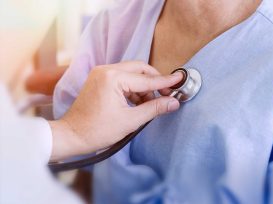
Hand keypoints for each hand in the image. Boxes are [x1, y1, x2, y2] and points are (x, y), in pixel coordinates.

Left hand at [49, 61, 182, 160]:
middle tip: (166, 94)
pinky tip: (136, 103)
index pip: (146, 79)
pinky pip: (122, 78)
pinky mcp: (99, 79)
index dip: (165, 81)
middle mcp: (106, 70)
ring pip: (131, 74)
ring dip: (143, 87)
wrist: (71, 135)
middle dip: (154, 82)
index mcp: (113, 78)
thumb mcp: (130, 121)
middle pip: (140, 69)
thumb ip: (154, 108)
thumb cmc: (97, 130)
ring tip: (147, 105)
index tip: (180, 79)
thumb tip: (173, 102)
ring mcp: (101, 73)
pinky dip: (132, 89)